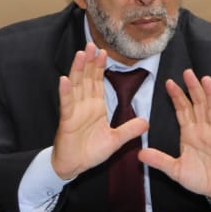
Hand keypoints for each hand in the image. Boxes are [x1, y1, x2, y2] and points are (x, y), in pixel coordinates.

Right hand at [50, 44, 148, 178]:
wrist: (74, 166)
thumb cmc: (90, 152)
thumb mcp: (115, 141)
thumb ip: (129, 130)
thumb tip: (146, 121)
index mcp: (95, 107)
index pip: (97, 82)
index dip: (100, 68)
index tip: (104, 53)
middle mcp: (84, 105)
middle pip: (87, 79)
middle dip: (90, 62)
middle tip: (92, 45)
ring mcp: (74, 111)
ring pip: (76, 86)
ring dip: (78, 69)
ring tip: (81, 54)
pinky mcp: (67, 120)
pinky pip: (66, 104)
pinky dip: (65, 92)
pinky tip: (64, 79)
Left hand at [138, 69, 210, 203]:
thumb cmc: (199, 178)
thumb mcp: (176, 170)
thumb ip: (160, 161)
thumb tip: (139, 154)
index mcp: (189, 132)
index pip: (182, 110)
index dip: (177, 96)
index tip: (169, 83)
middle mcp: (203, 129)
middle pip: (198, 104)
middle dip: (193, 88)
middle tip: (187, 72)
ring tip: (206, 80)